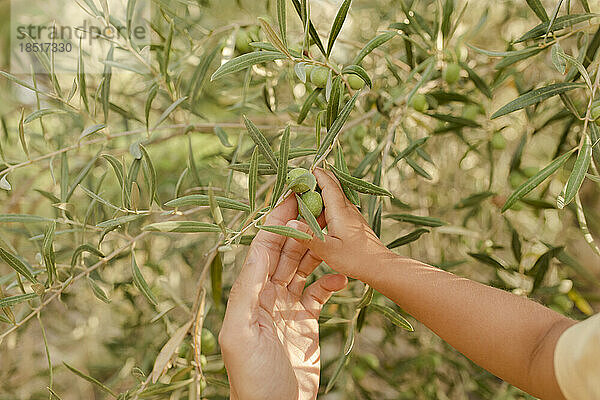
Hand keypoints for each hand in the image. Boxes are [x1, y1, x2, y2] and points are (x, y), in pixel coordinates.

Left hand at [219, 195, 347, 399]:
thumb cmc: (252, 375)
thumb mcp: (241, 332)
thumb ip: (247, 290)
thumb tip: (256, 248)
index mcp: (249, 293)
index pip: (264, 247)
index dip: (278, 222)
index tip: (293, 197)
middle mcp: (267, 294)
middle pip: (285, 251)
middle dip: (301, 227)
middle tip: (320, 204)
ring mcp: (288, 305)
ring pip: (303, 266)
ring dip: (317, 248)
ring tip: (334, 230)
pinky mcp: (306, 318)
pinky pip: (320, 290)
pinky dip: (331, 279)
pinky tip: (342, 273)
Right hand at [288, 168, 396, 281]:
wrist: (380, 267)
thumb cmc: (355, 259)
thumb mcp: (328, 250)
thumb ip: (308, 236)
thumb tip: (289, 222)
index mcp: (340, 211)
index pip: (328, 184)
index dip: (316, 174)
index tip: (302, 169)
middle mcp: (348, 208)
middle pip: (333, 185)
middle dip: (318, 178)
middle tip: (302, 177)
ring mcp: (353, 214)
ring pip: (337, 195)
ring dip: (323, 190)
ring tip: (307, 192)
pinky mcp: (355, 222)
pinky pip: (339, 205)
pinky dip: (328, 202)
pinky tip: (321, 211)